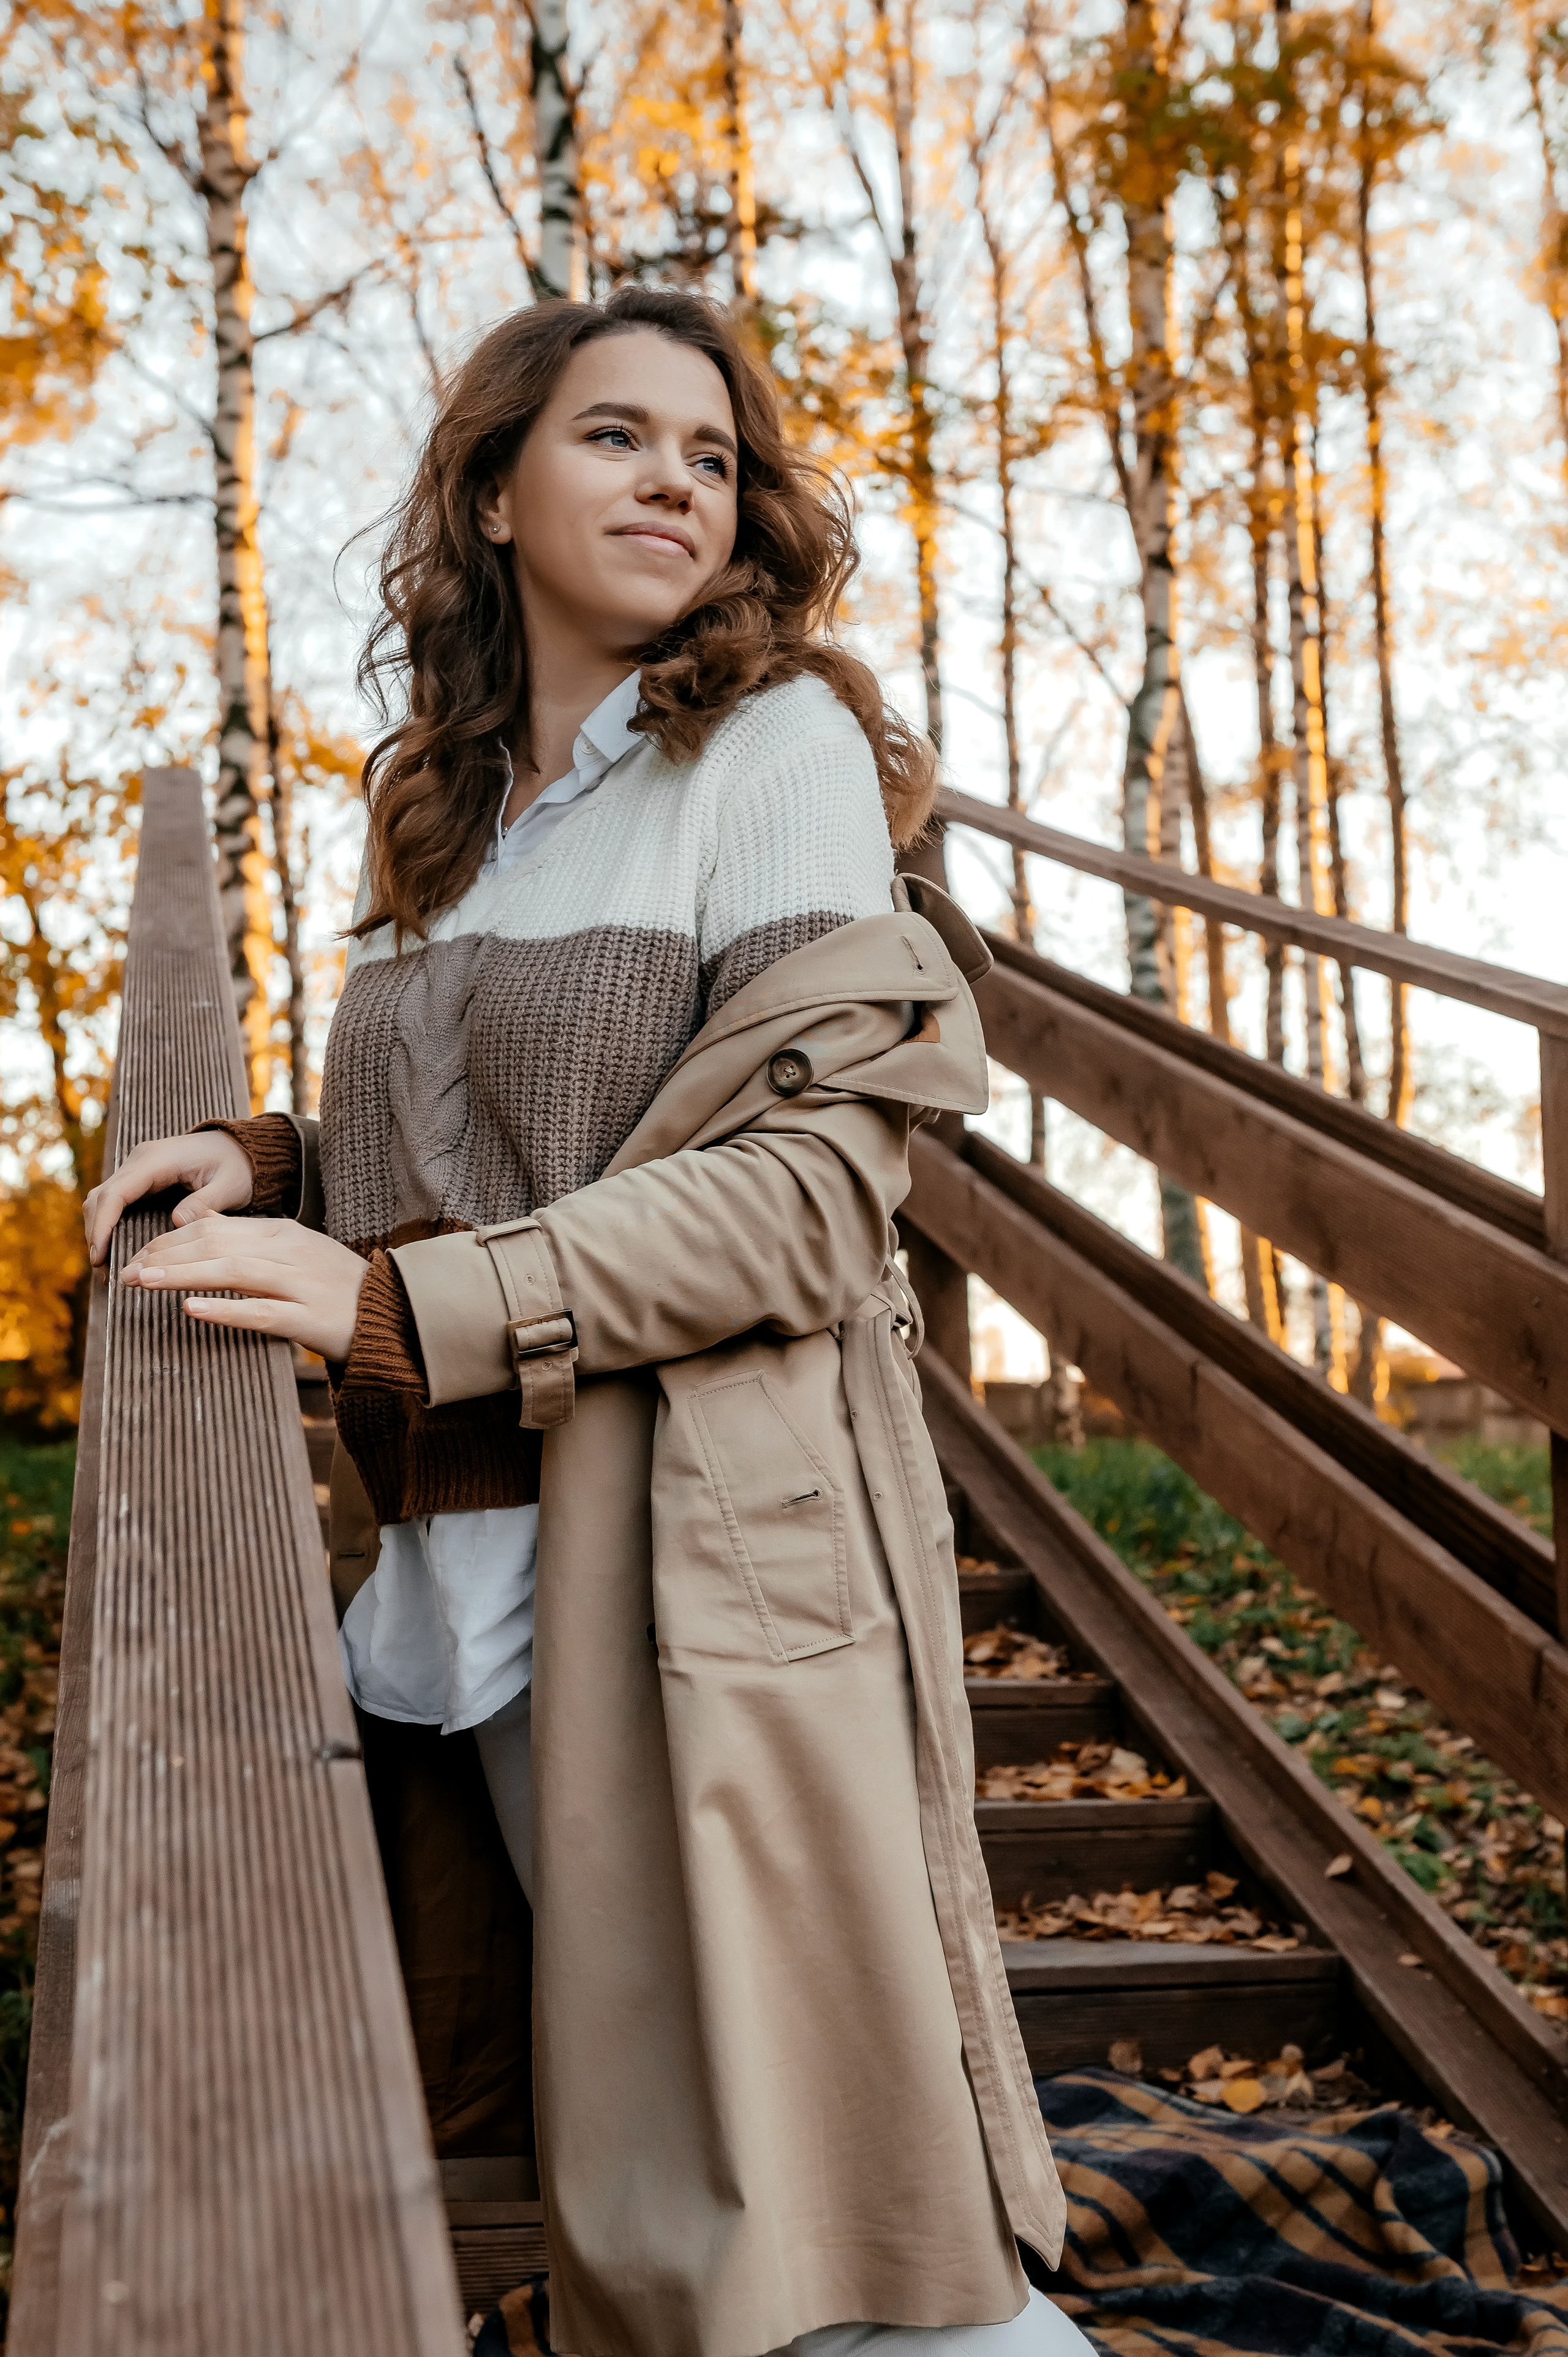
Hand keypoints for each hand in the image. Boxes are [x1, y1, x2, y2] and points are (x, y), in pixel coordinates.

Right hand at [84, 1129, 253, 1266]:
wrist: (241, 1147)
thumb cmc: (238, 1165)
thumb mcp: (231, 1184)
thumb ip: (205, 1203)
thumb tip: (176, 1222)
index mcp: (157, 1159)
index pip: (116, 1193)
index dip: (102, 1226)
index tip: (100, 1256)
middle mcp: (140, 1160)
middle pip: (101, 1197)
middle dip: (96, 1234)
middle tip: (103, 1271)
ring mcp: (138, 1168)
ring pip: (103, 1200)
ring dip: (99, 1230)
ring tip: (106, 1266)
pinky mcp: (141, 1178)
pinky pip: (116, 1201)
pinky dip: (109, 1224)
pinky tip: (115, 1248)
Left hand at [119, 1215, 370, 1362]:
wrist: (392, 1312)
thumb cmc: (337, 1285)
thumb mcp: (296, 1250)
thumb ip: (253, 1239)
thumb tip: (201, 1225)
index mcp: (283, 1232)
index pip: (215, 1227)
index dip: (170, 1241)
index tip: (138, 1256)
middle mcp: (289, 1252)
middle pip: (216, 1244)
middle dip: (165, 1257)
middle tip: (126, 1271)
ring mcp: (299, 1284)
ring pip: (232, 1272)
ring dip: (182, 1276)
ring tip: (142, 1282)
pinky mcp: (307, 1319)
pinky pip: (260, 1313)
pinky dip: (224, 1310)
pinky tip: (191, 1310)